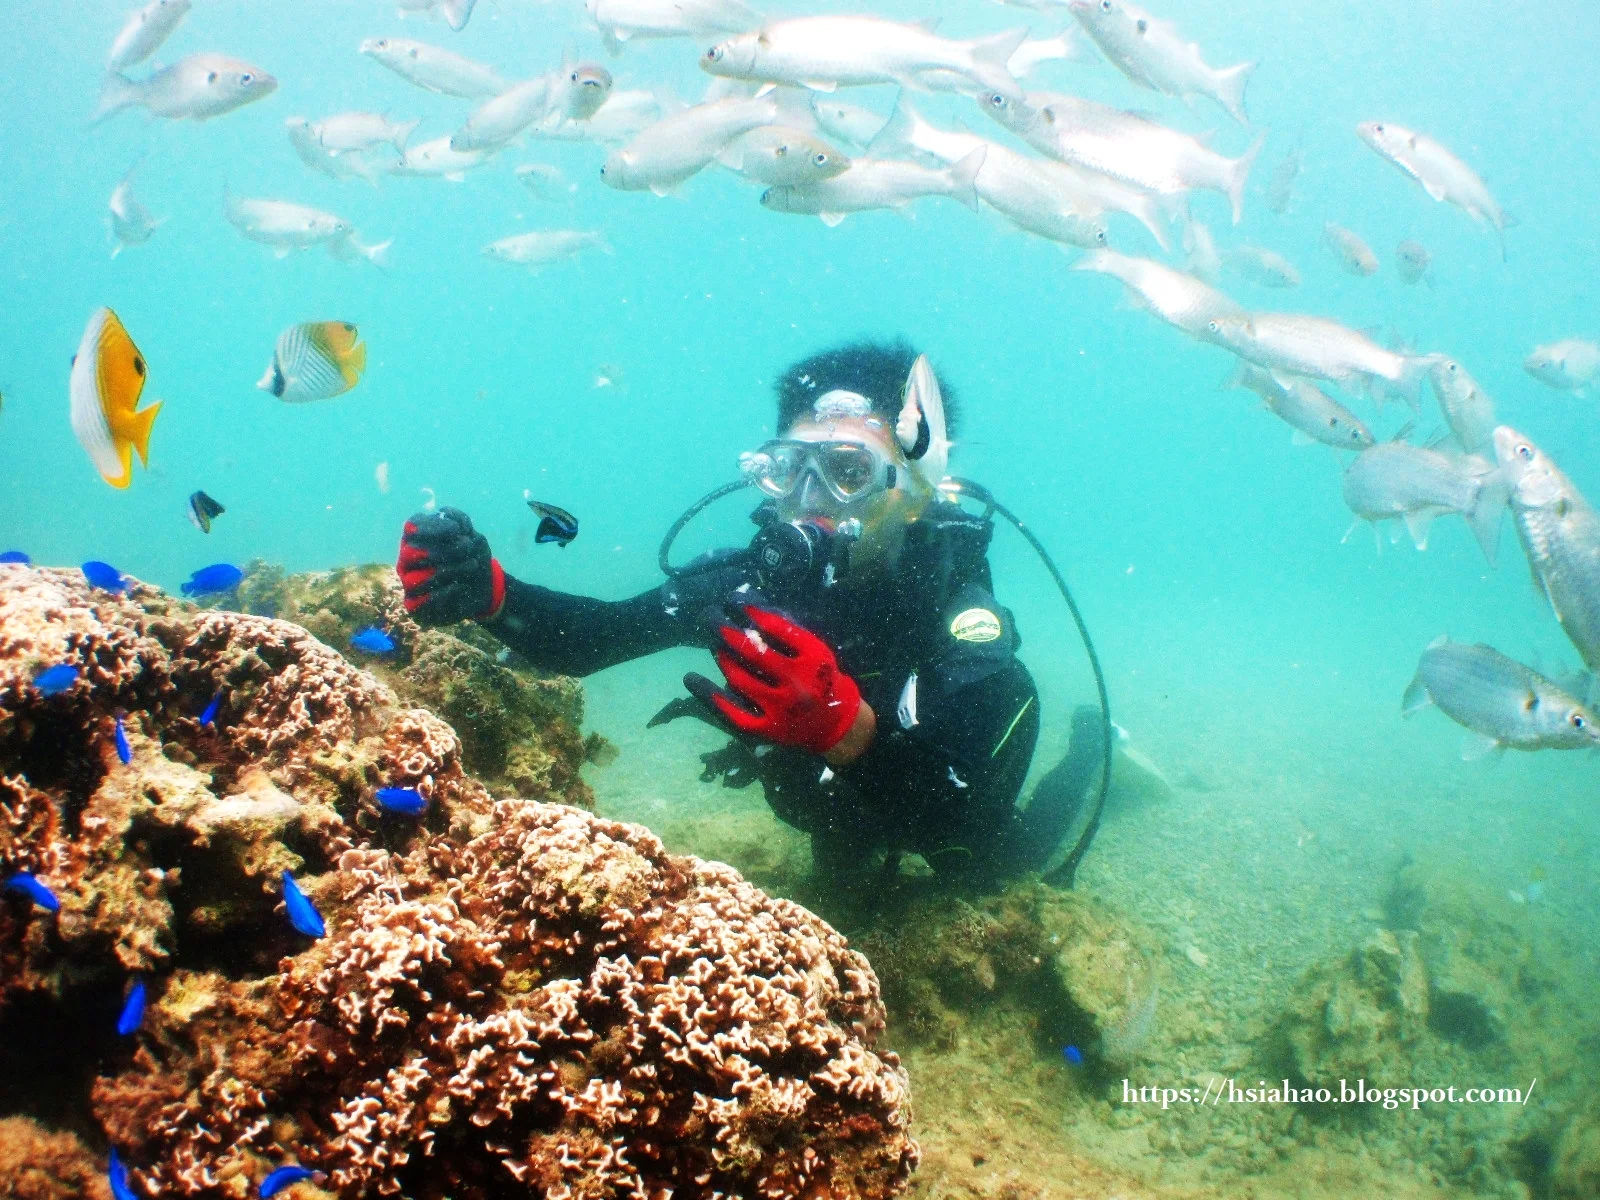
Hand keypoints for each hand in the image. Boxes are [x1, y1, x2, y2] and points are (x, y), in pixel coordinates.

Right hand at [396, 507, 504, 624]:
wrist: (484, 589)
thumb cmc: (473, 559)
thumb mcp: (473, 537)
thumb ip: (460, 523)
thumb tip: (444, 512)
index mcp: (416, 539)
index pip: (412, 526)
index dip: (432, 527)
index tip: (456, 530)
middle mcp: (407, 559)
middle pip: (412, 552)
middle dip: (444, 550)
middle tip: (467, 548)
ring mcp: (408, 582)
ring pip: (417, 579)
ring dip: (450, 570)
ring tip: (471, 566)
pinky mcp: (415, 605)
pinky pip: (422, 602)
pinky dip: (446, 592)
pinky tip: (461, 586)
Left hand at [689, 606, 866, 757]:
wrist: (835, 725)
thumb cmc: (821, 677)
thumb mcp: (815, 648)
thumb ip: (787, 628)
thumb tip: (747, 602)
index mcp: (814, 657)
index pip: (775, 626)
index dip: (749, 610)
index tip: (732, 599)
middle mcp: (798, 683)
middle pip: (752, 651)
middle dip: (725, 629)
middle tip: (709, 614)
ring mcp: (780, 709)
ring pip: (738, 677)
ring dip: (720, 655)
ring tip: (714, 641)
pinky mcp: (765, 729)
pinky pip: (730, 711)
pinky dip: (708, 694)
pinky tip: (691, 678)